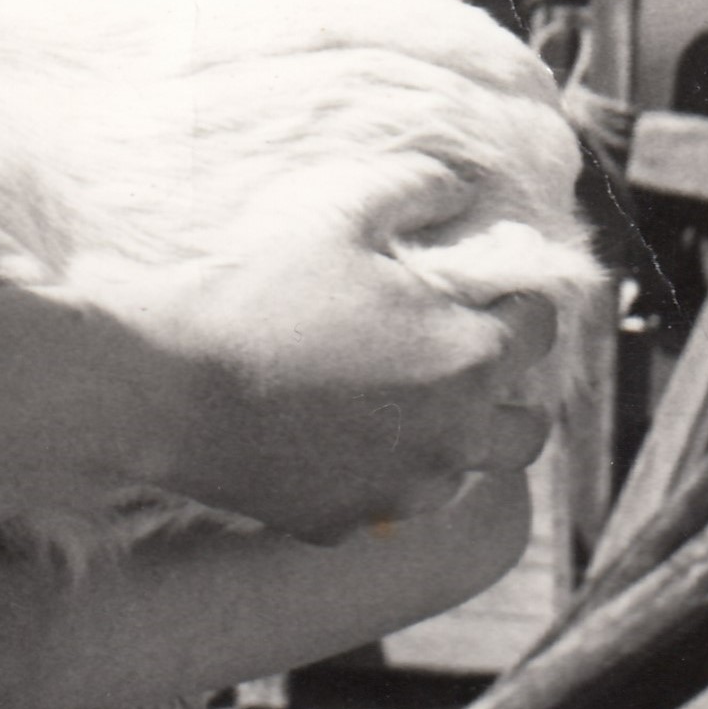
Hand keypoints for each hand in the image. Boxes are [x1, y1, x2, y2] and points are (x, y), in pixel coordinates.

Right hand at [123, 158, 557, 542]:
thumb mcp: (341, 215)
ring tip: (387, 398)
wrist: (167, 381)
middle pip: (526, 430)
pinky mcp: (343, 523)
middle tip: (456, 356)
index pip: (540, 330)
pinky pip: (380, 501)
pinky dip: (370, 471)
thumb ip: (418, 188)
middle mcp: (454, 439)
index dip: (519, 301)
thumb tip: (460, 185)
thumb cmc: (259, 290)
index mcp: (468, 358)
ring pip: (458, 473)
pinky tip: (325, 434)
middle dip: (507, 392)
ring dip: (443, 438)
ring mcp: (400, 493)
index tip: (487, 289)